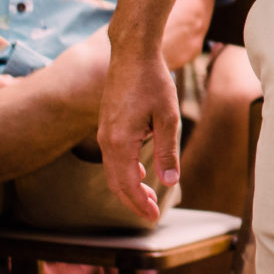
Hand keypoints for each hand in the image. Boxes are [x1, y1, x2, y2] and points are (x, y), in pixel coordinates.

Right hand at [97, 50, 182, 223]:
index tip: (153, 218)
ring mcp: (103, 134)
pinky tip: (141, 172)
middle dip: (133, 201)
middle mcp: (106, 142)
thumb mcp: (167, 118)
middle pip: (116, 183)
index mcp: (120, 143)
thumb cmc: (153, 83)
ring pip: (113, 172)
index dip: (140, 204)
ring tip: (149, 197)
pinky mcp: (106, 126)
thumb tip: (169, 182)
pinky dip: (125, 171)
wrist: (132, 55)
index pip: (128, 185)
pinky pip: (112, 158)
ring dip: (129, 187)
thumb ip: (167, 151)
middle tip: (151, 215)